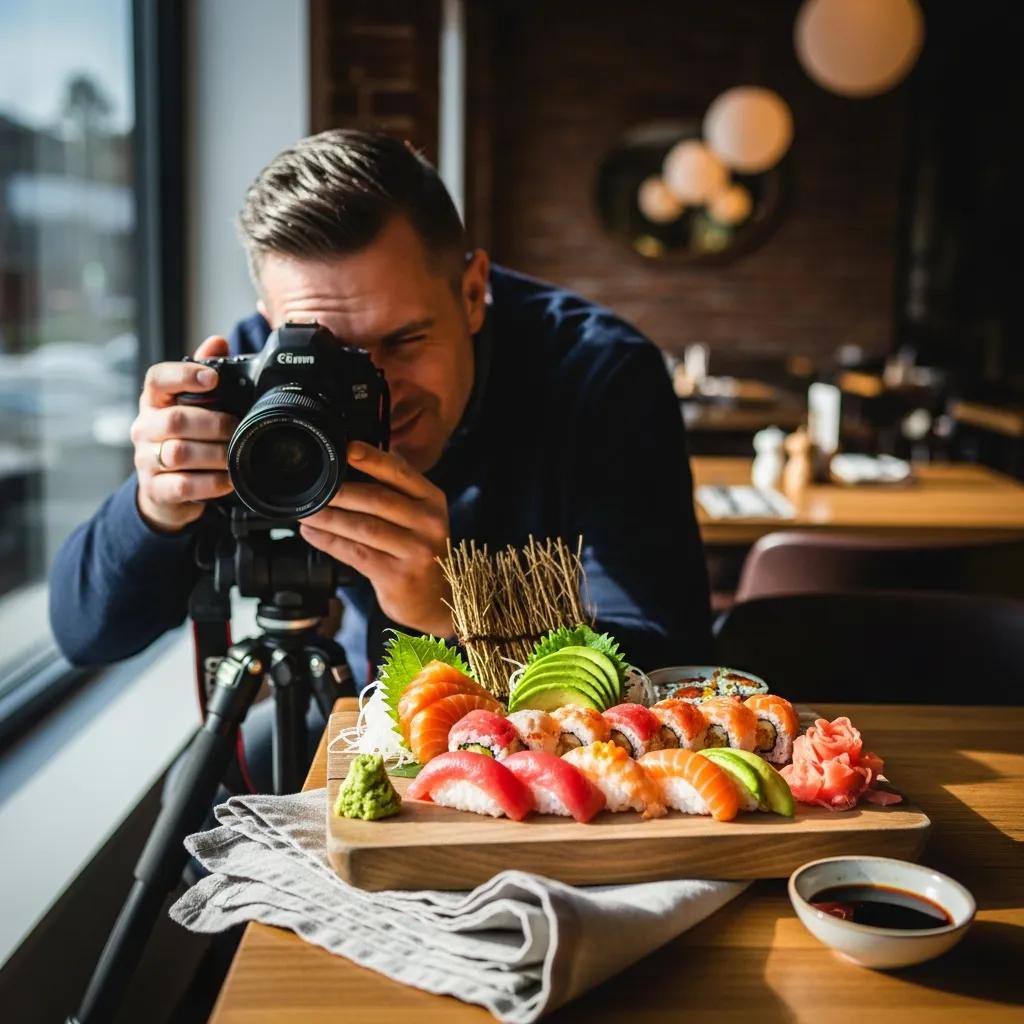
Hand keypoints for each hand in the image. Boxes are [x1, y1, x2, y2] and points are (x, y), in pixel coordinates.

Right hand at [131, 336, 237, 531]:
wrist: (167, 490)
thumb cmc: (186, 439)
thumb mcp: (193, 406)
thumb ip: (205, 372)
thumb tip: (218, 341)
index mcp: (155, 402)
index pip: (157, 379)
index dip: (184, 375)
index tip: (212, 379)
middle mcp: (144, 428)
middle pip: (175, 420)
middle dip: (214, 424)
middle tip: (237, 428)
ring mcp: (146, 460)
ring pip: (179, 453)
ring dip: (215, 454)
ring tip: (235, 454)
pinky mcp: (156, 489)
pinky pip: (184, 485)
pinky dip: (211, 482)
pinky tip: (227, 479)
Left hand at [298, 441, 452, 635]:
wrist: (438, 599)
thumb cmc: (419, 553)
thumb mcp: (419, 517)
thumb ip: (395, 492)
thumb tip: (352, 462)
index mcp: (433, 500)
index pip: (400, 473)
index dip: (372, 459)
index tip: (347, 449)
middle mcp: (429, 523)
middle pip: (378, 499)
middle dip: (340, 492)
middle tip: (313, 488)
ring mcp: (417, 551)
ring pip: (364, 527)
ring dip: (329, 518)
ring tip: (307, 512)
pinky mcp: (399, 576)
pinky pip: (356, 553)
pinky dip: (330, 542)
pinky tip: (314, 534)